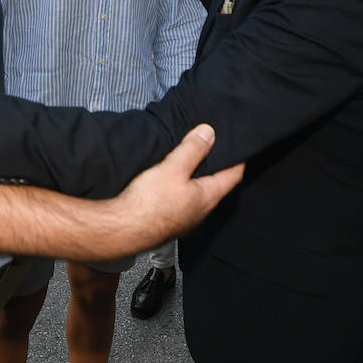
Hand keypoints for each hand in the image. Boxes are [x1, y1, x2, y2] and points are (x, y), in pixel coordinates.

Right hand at [106, 124, 243, 253]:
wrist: (122, 230)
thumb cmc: (149, 203)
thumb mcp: (173, 168)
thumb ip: (192, 149)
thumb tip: (209, 132)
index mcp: (207, 198)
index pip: (233, 176)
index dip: (238, 160)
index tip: (240, 147)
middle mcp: (199, 212)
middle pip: (216, 186)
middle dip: (217, 168)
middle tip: (214, 150)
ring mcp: (183, 220)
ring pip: (197, 195)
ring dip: (197, 179)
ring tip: (191, 162)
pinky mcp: (166, 222)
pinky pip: (180, 202)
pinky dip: (181, 189)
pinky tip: (169, 183)